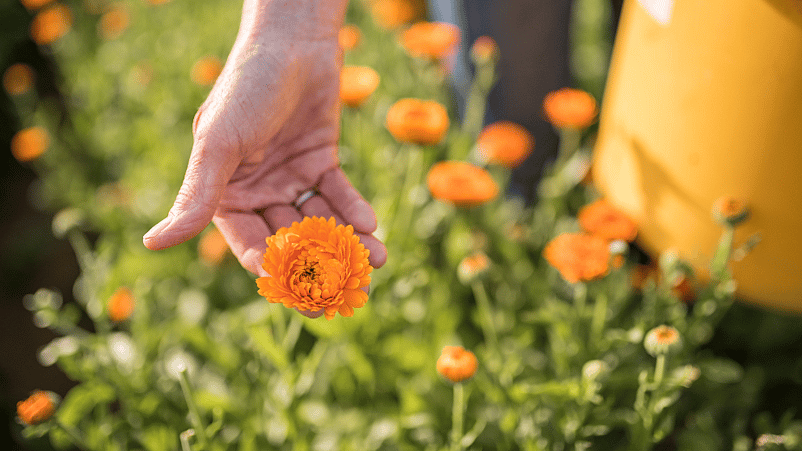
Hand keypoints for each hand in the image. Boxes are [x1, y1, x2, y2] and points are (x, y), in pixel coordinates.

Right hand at [142, 9, 386, 289]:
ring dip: (345, 242)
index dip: (271, 266)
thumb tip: (153, 242)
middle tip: (341, 293)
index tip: (298, 292)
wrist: (292, 43)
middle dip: (316, 264)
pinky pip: (338, 194)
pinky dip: (354, 210)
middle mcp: (258, 190)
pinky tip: (372, 228)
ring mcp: (290, 177)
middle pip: (288, 238)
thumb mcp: (219, 144)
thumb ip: (196, 196)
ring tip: (376, 261)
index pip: (248, 242)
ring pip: (318, 220)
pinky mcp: (321, 161)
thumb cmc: (246, 89)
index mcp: (225, 193)